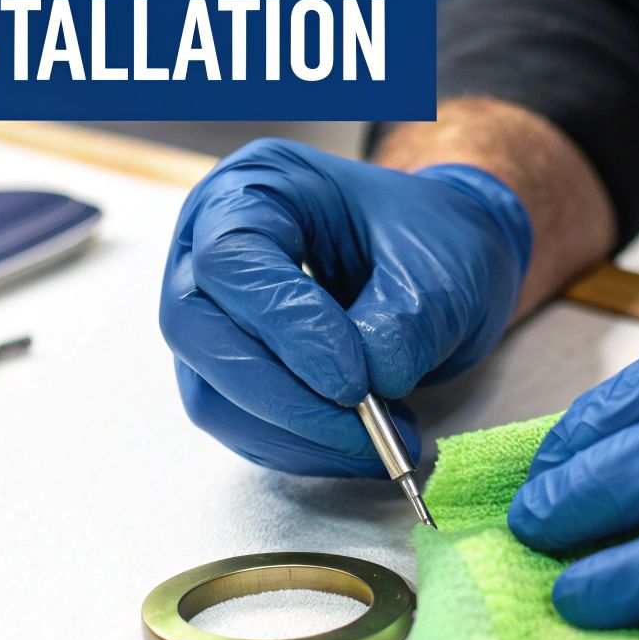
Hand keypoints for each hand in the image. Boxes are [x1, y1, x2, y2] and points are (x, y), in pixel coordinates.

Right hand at [160, 139, 530, 475]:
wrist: (435, 261)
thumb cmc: (429, 237)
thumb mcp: (440, 264)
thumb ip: (405, 319)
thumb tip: (372, 382)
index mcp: (255, 189)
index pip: (232, 262)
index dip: (286, 328)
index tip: (354, 381)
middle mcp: (209, 247)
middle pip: (198, 332)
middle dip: (283, 397)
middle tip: (364, 431)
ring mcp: (211, 314)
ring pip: (211, 394)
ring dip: (294, 435)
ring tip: (379, 440)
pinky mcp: (226, 373)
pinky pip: (240, 427)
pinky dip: (299, 450)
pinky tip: (355, 446)